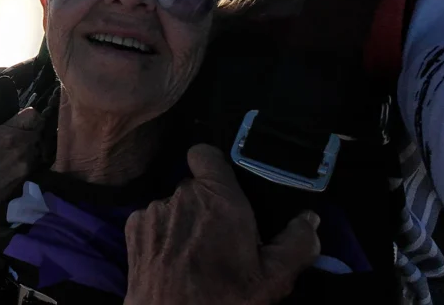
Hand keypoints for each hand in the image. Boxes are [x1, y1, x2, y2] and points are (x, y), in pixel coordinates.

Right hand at [0, 107, 48, 237]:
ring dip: (41, 149)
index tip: (33, 126)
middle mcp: (18, 139)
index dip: (35, 120)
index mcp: (6, 130)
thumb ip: (12, 129)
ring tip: (30, 157)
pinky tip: (31, 166)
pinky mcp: (31, 168)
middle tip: (32, 144)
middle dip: (39, 135)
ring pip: (45, 144)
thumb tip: (31, 119)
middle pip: (42, 129)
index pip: (33, 114)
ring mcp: (26, 154)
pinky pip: (43, 159)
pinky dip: (40, 161)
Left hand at [125, 144, 320, 304]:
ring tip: (193, 254)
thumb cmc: (222, 300)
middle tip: (220, 237)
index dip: (213, 166)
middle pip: (194, 186)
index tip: (224, 187)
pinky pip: (151, 220)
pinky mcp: (133, 228)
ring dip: (183, 221)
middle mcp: (182, 196)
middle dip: (206, 205)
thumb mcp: (273, 279)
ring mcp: (154, 210)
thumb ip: (296, 243)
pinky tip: (171, 259)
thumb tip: (309, 220)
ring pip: (173, 205)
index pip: (206, 153)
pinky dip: (161, 234)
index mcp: (219, 199)